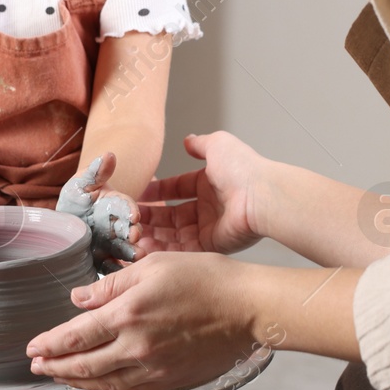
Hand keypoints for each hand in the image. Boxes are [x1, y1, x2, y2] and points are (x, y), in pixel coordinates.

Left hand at [25, 252, 259, 389]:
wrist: (246, 309)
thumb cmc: (205, 278)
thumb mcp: (153, 266)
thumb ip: (111, 285)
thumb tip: (78, 299)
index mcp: (128, 314)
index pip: (75, 335)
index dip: (49, 344)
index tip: (32, 347)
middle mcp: (136, 347)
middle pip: (82, 365)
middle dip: (54, 367)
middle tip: (36, 366)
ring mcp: (153, 368)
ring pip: (103, 383)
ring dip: (75, 382)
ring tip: (58, 376)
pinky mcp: (169, 380)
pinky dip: (106, 388)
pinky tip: (98, 383)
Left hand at [56, 152, 140, 267]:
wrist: (62, 221)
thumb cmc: (76, 197)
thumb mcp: (82, 183)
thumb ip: (95, 172)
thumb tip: (108, 154)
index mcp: (116, 206)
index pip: (125, 207)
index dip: (129, 210)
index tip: (134, 214)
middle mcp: (118, 226)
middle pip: (128, 230)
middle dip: (133, 233)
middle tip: (135, 236)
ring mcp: (111, 245)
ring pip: (124, 250)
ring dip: (131, 253)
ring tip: (137, 256)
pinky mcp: (103, 261)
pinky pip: (110, 267)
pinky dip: (114, 271)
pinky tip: (116, 277)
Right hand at [134, 132, 267, 256]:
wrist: (260, 196)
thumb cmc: (242, 169)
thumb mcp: (218, 145)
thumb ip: (200, 144)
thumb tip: (187, 140)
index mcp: (208, 183)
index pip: (176, 188)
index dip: (156, 191)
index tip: (137, 194)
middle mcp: (207, 206)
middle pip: (171, 214)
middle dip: (150, 216)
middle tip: (128, 218)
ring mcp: (208, 227)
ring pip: (173, 234)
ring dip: (153, 234)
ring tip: (131, 234)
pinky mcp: (210, 245)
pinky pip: (183, 249)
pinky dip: (164, 249)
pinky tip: (145, 247)